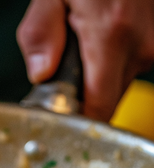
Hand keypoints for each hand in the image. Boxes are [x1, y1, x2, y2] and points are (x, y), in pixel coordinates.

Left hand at [17, 0, 153, 120]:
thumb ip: (40, 33)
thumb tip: (39, 73)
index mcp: (110, 34)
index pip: (98, 107)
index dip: (77, 121)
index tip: (59, 119)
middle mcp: (140, 42)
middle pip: (106, 100)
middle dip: (81, 96)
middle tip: (61, 73)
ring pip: (118, 83)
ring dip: (97, 76)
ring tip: (81, 46)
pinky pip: (130, 64)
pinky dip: (111, 60)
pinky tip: (100, 38)